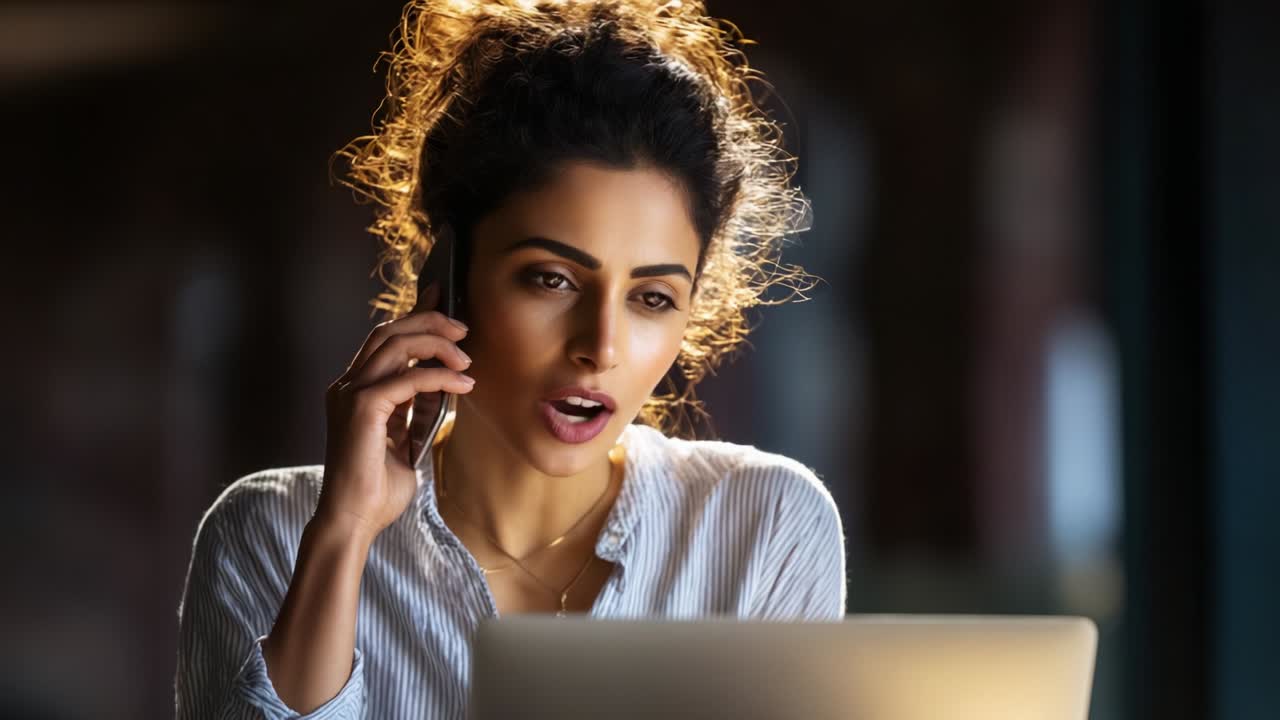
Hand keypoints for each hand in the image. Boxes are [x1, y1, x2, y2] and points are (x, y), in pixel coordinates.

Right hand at [316, 282, 473, 541]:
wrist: (355, 521)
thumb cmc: (377, 488)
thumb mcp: (405, 439)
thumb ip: (416, 410)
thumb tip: (442, 387)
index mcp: (354, 390)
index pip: (384, 340)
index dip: (414, 315)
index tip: (442, 298)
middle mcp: (347, 386)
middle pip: (387, 332)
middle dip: (428, 320)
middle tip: (463, 326)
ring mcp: (350, 394)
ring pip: (395, 345)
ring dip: (437, 344)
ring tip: (467, 356)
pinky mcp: (362, 408)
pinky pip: (408, 379)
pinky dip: (440, 377)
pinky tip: (464, 384)